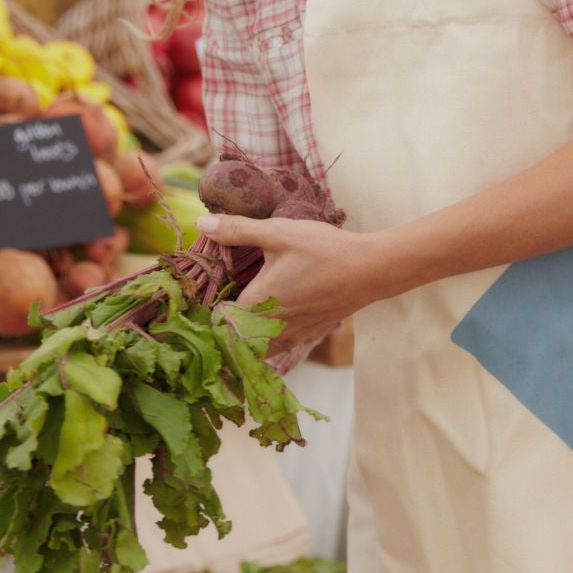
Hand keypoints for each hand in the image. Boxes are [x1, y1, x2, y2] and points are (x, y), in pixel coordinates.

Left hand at [197, 214, 383, 359]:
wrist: (370, 270)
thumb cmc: (323, 250)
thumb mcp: (278, 233)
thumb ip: (238, 230)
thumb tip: (202, 223)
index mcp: (256, 304)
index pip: (217, 321)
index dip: (206, 312)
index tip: (202, 297)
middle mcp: (271, 327)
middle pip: (234, 340)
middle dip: (223, 327)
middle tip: (218, 306)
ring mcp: (292, 335)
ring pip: (257, 349)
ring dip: (246, 337)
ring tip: (242, 315)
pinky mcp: (309, 335)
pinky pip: (279, 347)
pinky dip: (268, 339)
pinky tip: (271, 318)